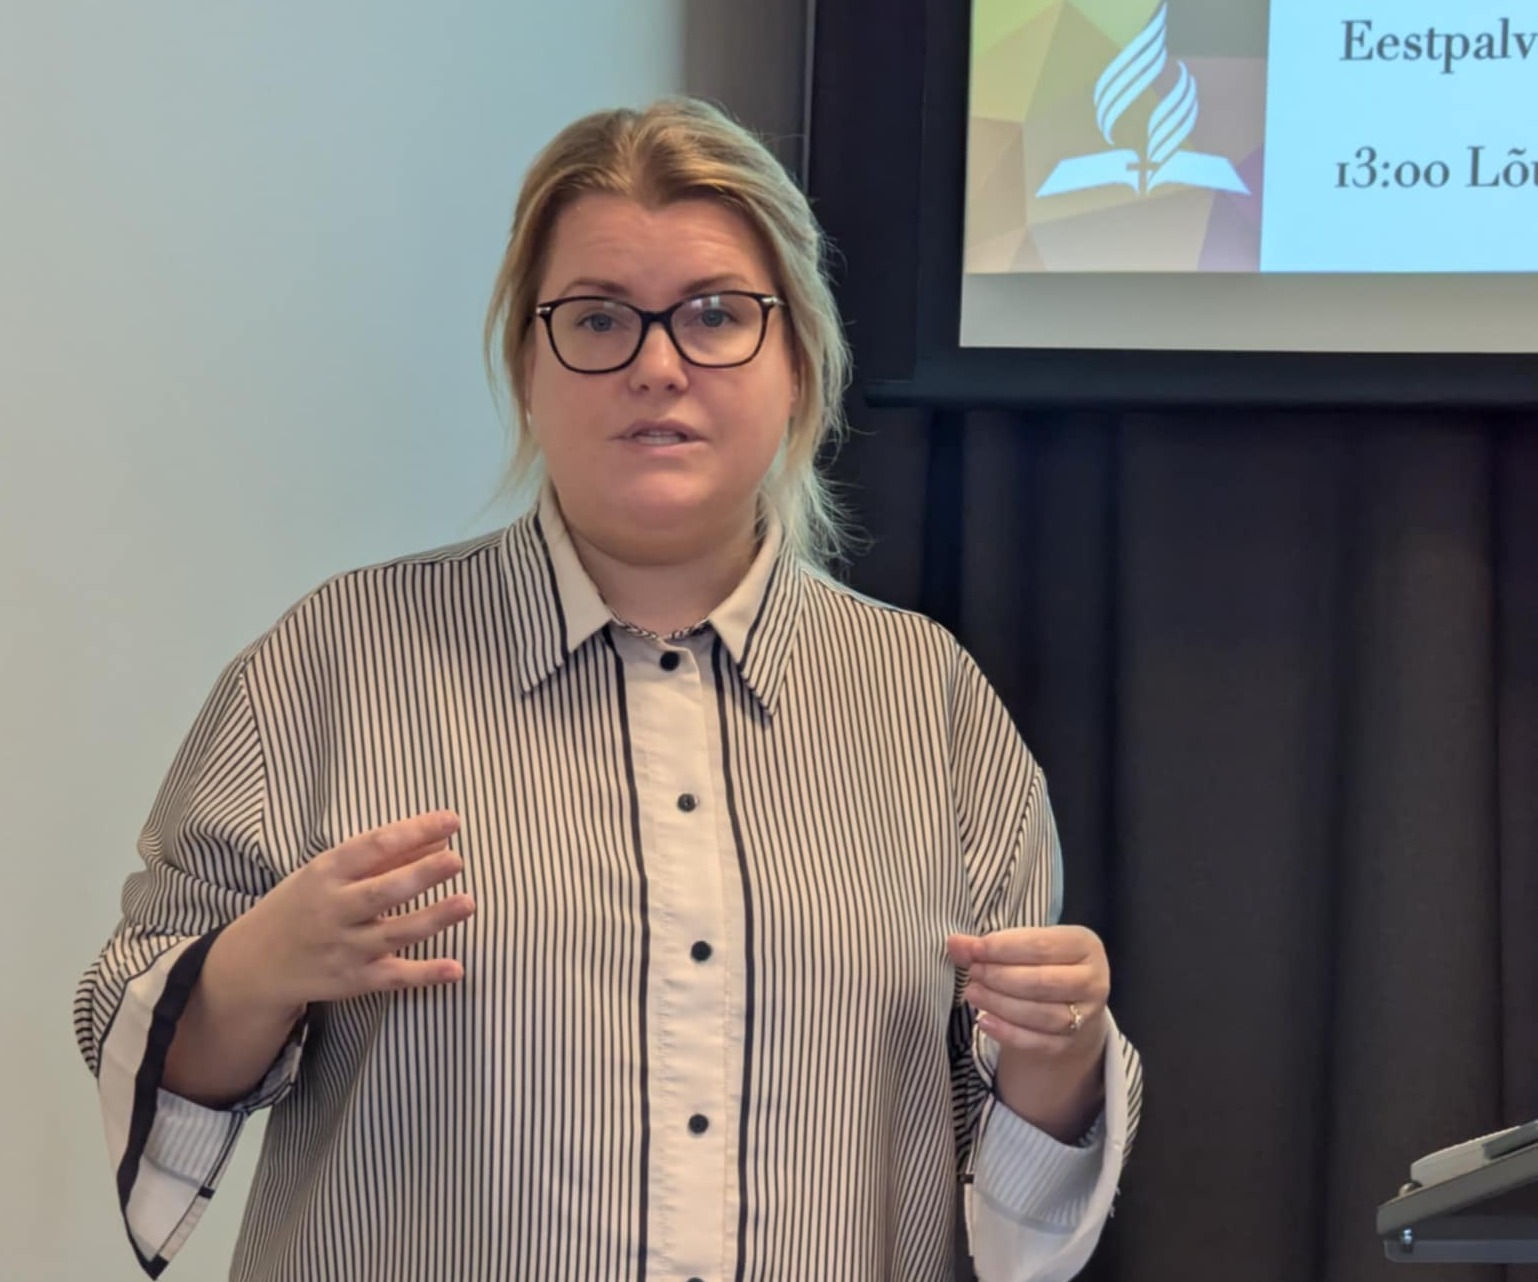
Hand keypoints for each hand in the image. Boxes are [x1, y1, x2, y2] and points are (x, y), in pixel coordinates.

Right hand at [213, 811, 475, 1017]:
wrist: (253, 965)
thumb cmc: (302, 905)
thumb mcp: (329, 873)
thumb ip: (383, 858)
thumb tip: (438, 841)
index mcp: (326, 873)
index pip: (373, 846)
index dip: (414, 832)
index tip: (451, 821)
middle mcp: (334, 911)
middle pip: (382, 892)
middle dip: (421, 875)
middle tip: (457, 860)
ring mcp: (344, 948)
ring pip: (394, 934)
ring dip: (433, 919)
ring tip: (468, 902)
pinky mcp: (354, 981)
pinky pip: (393, 978)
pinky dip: (425, 974)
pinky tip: (455, 969)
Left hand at [947, 926, 1109, 1138]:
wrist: (1069, 1004)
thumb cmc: (1042, 964)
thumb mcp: (1023, 946)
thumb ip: (989, 945)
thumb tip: (955, 943)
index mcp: (1085, 945)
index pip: (1042, 945)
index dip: (1003, 948)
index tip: (973, 950)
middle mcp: (1093, 980)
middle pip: (1042, 982)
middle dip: (1000, 977)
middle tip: (972, 973)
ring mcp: (1086, 1016)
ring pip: (1042, 1014)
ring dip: (1001, 1004)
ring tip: (973, 993)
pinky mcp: (1071, 1043)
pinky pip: (1038, 1042)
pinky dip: (1008, 1033)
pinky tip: (984, 1021)